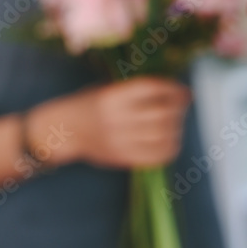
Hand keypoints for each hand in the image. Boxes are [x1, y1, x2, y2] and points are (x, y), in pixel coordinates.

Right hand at [33, 77, 191, 168]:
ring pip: (163, 135)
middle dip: (178, 108)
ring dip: (176, 127)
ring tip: (175, 122)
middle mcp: (116, 118)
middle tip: (181, 105)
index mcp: (112, 96)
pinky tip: (169, 139)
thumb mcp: (108, 89)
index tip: (183, 90)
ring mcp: (119, 140)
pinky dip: (170, 147)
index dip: (172, 89)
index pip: (152, 89)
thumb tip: (174, 90)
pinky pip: (156, 156)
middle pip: (161, 113)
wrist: (63, 130)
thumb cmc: (89, 104)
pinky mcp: (121, 158)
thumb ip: (136, 89)